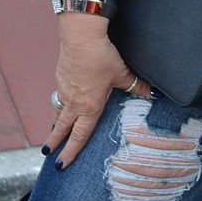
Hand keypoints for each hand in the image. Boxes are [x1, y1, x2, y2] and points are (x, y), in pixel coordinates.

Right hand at [45, 15, 152, 167]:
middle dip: (55, 142)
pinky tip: (60, 103)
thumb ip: (136, 86)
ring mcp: (65, 89)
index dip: (71, 151)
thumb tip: (153, 94)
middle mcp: (74, 102)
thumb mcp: (121, 73)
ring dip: (56, 124)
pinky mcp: (61, 77)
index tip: (62, 164)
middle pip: (62, 127)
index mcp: (89, 106)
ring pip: (59, 112)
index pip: (79, 135)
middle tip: (48, 154)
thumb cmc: (101, 56)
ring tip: (53, 132)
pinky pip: (59, 97)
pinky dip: (58, 105)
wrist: (80, 36)